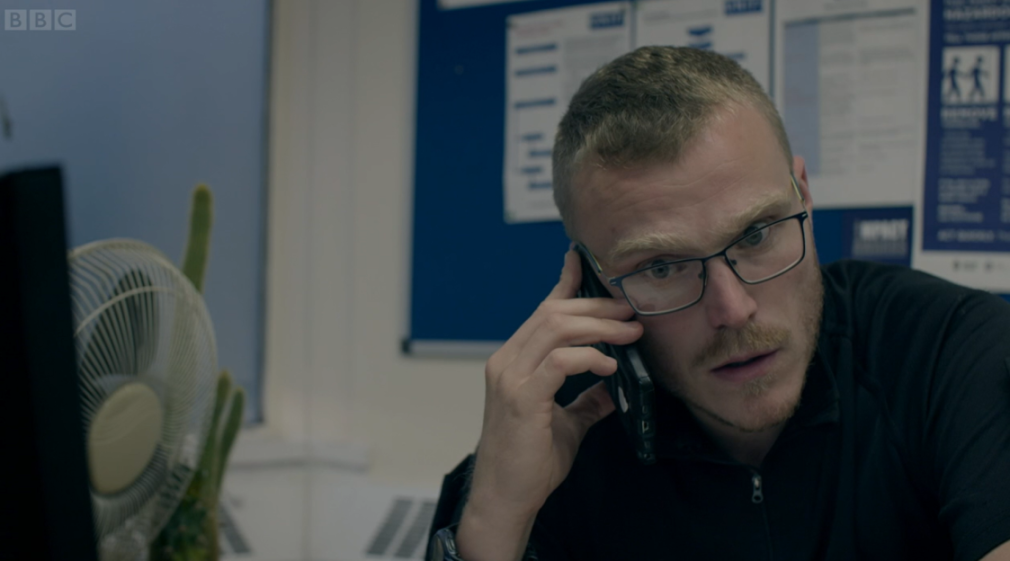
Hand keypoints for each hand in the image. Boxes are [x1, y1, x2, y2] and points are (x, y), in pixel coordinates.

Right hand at [457, 248, 642, 559]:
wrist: (505, 498)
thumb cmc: (529, 463)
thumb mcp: (566, 424)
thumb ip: (586, 401)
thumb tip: (614, 387)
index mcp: (513, 361)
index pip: (541, 311)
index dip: (563, 283)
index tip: (582, 261)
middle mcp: (506, 361)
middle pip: (553, 312)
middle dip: (596, 306)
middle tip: (630, 312)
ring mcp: (510, 377)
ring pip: (555, 328)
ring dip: (598, 326)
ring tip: (628, 333)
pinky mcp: (521, 397)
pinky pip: (560, 362)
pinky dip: (588, 357)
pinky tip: (609, 366)